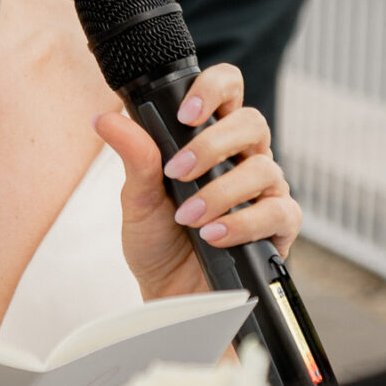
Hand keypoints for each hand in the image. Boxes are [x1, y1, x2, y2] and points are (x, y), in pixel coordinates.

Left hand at [98, 61, 301, 303]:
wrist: (171, 297)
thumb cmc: (158, 244)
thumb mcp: (138, 200)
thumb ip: (134, 158)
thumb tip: (107, 119)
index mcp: (212, 140)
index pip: (228, 90)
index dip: (214, 87)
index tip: (186, 114)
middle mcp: (243, 159)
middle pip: (252, 122)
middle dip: (212, 145)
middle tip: (178, 171)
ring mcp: (264, 192)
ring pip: (264, 167)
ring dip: (221, 192)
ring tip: (190, 217)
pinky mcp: (279, 227)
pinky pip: (278, 211)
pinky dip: (244, 223)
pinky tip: (216, 235)